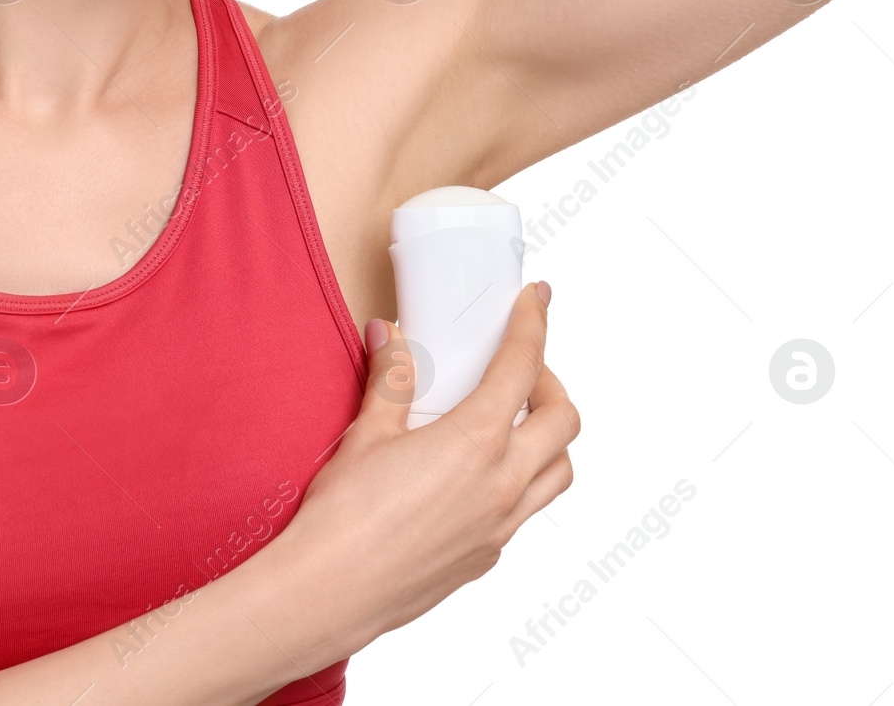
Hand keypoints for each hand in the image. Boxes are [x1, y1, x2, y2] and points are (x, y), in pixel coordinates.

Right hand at [280, 281, 577, 652]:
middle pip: (564, 420)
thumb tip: (390, 336)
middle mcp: (503, 484)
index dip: (533, 325)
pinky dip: (520, 481)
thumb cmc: (343, 517)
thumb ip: (390, 379)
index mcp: (477, 442)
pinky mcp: (487, 556)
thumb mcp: (367, 434)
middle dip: (551, 383)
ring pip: (559, 472)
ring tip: (512, 423)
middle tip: (519, 369)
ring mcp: (502, 525)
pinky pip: (527, 510)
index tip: (536, 301)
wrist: (330, 592)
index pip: (523, 366)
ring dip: (549, 438)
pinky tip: (477, 476)